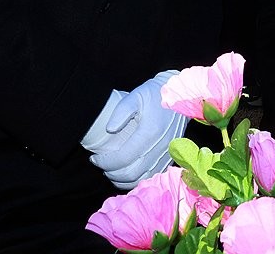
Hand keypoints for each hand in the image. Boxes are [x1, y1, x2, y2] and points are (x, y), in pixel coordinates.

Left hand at [85, 71, 188, 189]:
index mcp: (149, 132)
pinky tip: (126, 173)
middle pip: (131, 173)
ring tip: (111, 170)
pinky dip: (136, 179)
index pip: (123, 158)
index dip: (105, 162)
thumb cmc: (155, 94)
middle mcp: (160, 147)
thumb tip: (109, 129)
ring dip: (122, 179)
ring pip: (141, 178)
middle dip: (111, 172)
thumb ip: (121, 112)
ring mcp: (166, 154)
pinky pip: (151, 176)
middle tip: (101, 164)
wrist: (180, 95)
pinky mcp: (170, 157)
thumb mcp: (136, 96)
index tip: (95, 157)